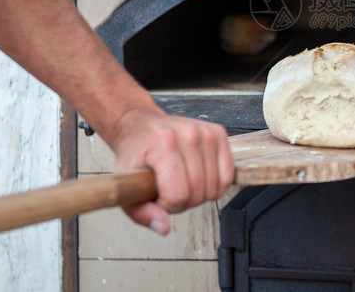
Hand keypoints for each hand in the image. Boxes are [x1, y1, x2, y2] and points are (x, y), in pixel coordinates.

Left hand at [108, 106, 234, 234]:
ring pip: (214, 187)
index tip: (158, 195)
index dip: (167, 205)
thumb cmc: (136, 155)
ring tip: (182, 182)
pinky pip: (228, 176)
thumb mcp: (126, 186)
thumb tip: (164, 227)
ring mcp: (206, 133)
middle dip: (183, 201)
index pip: (177, 195)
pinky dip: (215, 185)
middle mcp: (188, 134)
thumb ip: (142, 213)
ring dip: (199, 194)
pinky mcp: (219, 133)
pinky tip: (199, 179)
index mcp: (162, 143)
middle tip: (169, 189)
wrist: (142, 127)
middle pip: (197, 193)